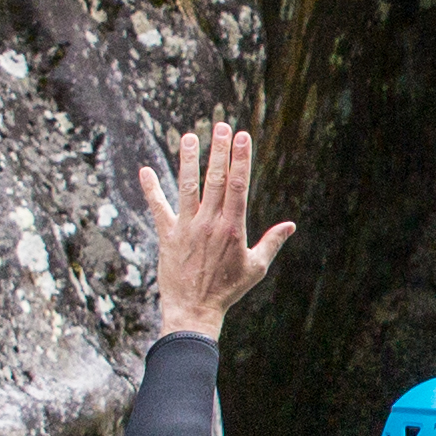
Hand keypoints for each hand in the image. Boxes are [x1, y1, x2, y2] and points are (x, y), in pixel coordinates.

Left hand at [143, 123, 294, 338]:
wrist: (194, 311)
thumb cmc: (228, 291)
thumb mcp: (256, 268)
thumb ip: (272, 243)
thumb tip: (290, 226)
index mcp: (233, 227)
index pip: (238, 185)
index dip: (240, 158)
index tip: (242, 136)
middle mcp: (209, 223)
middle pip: (215, 179)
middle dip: (218, 150)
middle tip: (220, 124)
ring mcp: (187, 227)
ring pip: (187, 187)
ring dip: (189, 160)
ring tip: (190, 136)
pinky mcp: (167, 236)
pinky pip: (158, 208)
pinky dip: (151, 189)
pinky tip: (145, 170)